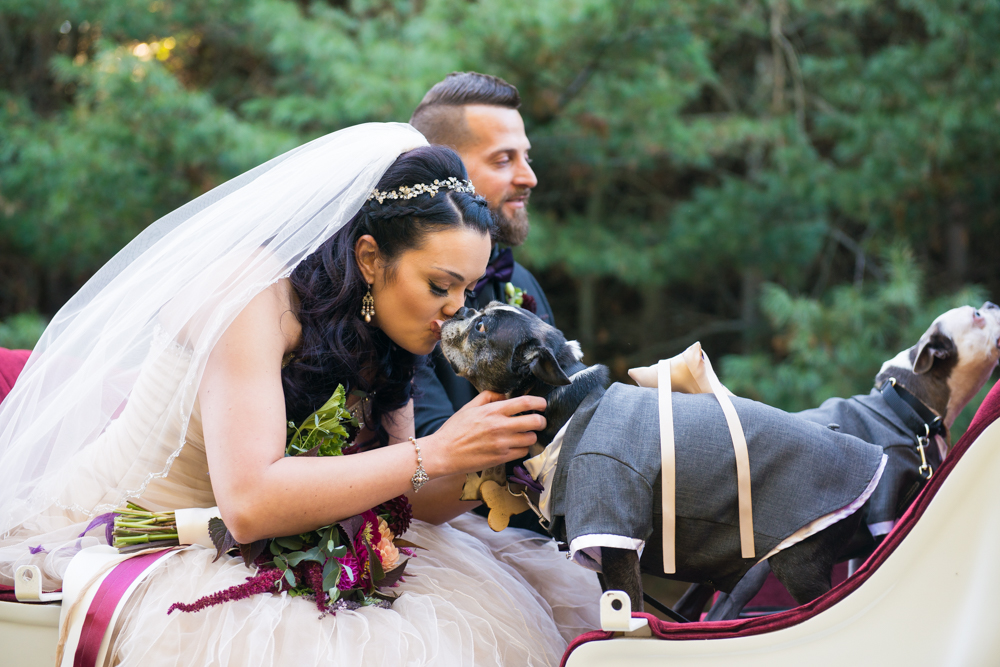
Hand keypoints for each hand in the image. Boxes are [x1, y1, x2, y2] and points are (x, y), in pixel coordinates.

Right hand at [421, 392, 546, 477]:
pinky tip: (516, 445)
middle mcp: (500, 426)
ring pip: (531, 438)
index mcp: (493, 411)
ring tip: (525, 434)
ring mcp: (502, 444)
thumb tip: (504, 395)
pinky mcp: (501, 458)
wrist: (443, 453)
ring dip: (531, 435)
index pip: (524, 402)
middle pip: (535, 421)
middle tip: (539, 421)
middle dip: (541, 420)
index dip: (539, 402)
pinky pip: (522, 452)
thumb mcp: (469, 407)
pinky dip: (522, 448)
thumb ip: (488, 397)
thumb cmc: (454, 430)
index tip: (542, 404)